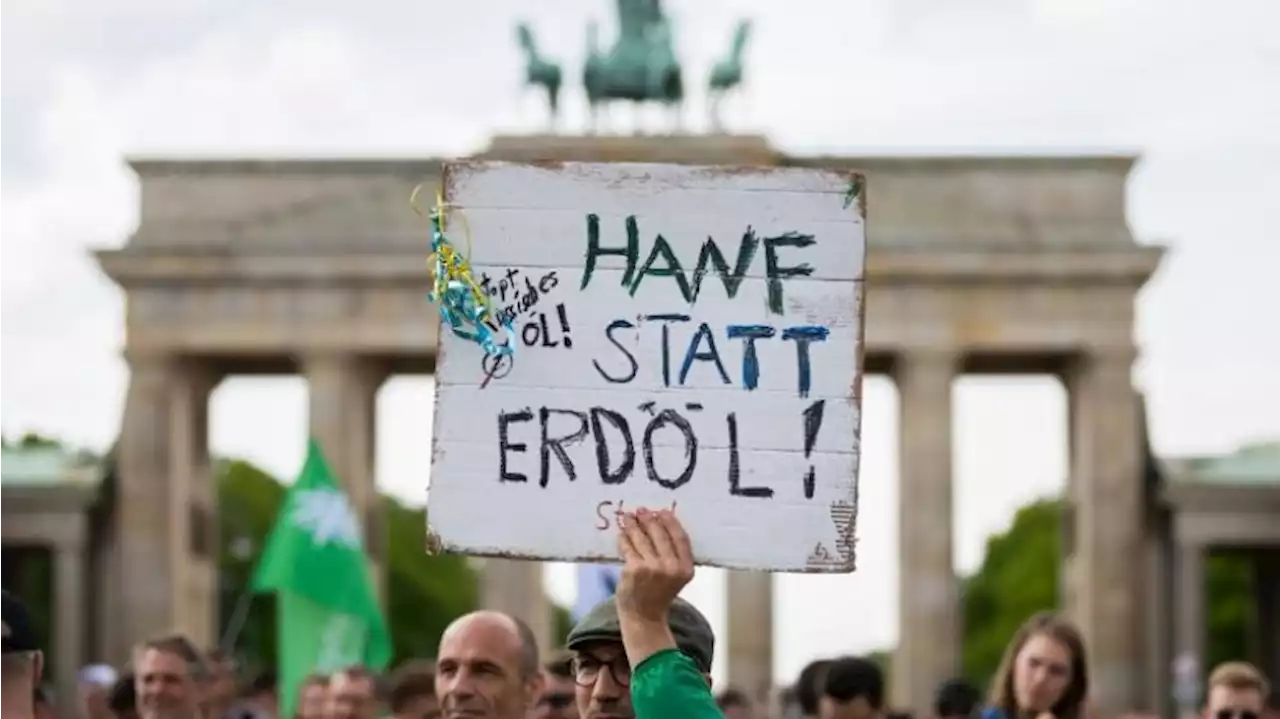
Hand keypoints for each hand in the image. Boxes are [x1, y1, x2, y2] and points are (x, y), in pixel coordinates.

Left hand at [616, 508, 693, 622]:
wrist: (645, 617)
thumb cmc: (659, 594)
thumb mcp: (676, 576)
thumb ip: (673, 556)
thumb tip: (659, 524)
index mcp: (686, 568)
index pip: (680, 538)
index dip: (671, 522)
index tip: (662, 511)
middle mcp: (671, 567)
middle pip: (660, 534)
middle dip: (649, 519)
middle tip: (641, 510)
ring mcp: (652, 568)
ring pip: (642, 538)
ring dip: (633, 525)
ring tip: (628, 517)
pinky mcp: (634, 569)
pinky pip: (628, 547)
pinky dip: (624, 538)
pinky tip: (621, 533)